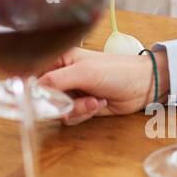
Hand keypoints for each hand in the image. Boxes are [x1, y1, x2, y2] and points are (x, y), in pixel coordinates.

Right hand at [38, 48, 161, 124]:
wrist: (142, 86)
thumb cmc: (117, 71)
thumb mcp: (83, 73)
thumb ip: (55, 80)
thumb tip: (33, 90)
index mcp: (60, 60)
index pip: (35, 76)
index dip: (35, 89)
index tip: (40, 98)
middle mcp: (63, 75)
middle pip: (45, 96)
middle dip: (61, 102)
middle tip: (75, 100)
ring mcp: (73, 92)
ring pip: (58, 109)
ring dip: (76, 109)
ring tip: (94, 101)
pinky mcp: (82, 106)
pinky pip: (71, 117)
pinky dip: (84, 114)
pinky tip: (98, 104)